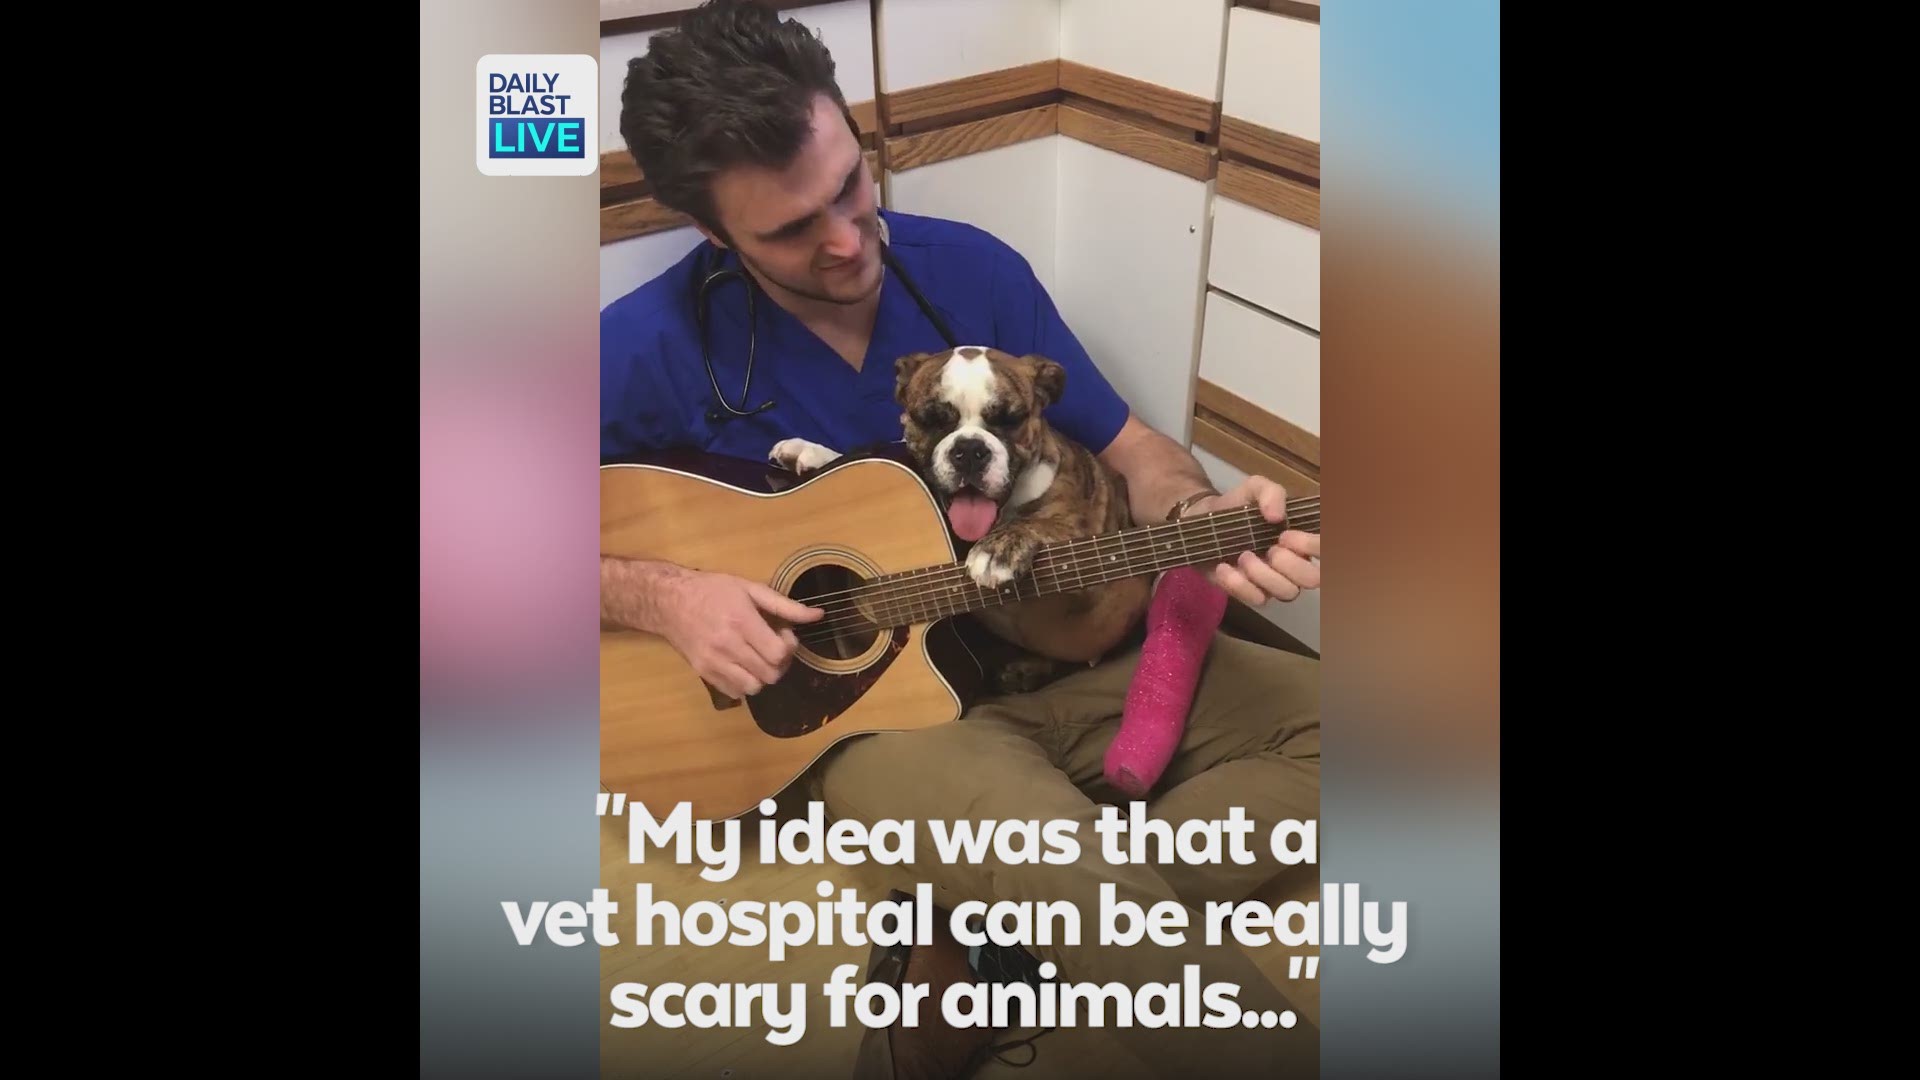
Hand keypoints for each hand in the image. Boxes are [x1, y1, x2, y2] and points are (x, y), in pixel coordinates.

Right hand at [656, 570, 823, 697]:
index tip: (783, 635)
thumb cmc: (712, 590)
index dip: (789, 648)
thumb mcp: (750, 588)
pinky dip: (744, 683)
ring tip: (758, 658)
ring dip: (763, 675)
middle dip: (780, 663)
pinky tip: (742, 665)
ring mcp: (713, 663)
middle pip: (770, 674)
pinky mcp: (703, 673)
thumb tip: (818, 615)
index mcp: (742, 622)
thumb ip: (785, 605)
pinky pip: (735, 692)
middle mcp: (728, 646)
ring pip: (754, 687)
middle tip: (773, 647)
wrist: (669, 602)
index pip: (778, 654)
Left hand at [1188, 476, 1320, 605]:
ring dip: (1263, 574)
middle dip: (1290, 564)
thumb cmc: (1238, 504)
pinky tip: (1224, 567)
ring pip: (1286, 592)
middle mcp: (1296, 564)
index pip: (1327, 551)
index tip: (1285, 534)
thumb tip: (1277, 516)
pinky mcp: (1250, 593)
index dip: (1313, 546)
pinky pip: (1256, 599)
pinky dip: (1238, 584)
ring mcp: (1274, 582)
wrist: (1202, 518)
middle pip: (1312, 579)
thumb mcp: (1255, 488)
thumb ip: (1271, 492)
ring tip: (1243, 555)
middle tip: (1270, 548)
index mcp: (1303, 539)